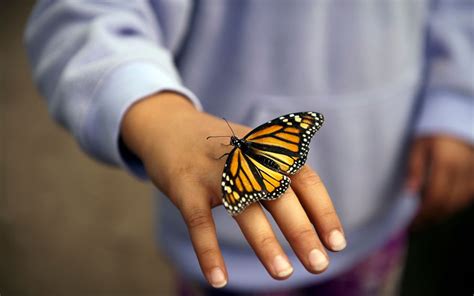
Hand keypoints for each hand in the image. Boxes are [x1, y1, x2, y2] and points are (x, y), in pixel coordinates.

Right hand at [121, 92, 345, 287]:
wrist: (169, 126)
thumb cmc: (221, 150)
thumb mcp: (254, 150)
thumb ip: (279, 177)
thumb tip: (309, 223)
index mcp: (267, 150)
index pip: (305, 180)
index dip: (323, 212)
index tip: (336, 243)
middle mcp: (245, 159)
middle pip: (280, 197)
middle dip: (302, 232)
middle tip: (319, 265)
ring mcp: (214, 173)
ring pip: (244, 210)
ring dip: (265, 244)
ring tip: (284, 274)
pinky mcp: (185, 187)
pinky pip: (200, 223)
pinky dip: (209, 252)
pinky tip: (219, 280)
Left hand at [407, 135, 473, 227]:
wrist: (459, 118)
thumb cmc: (434, 132)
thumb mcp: (419, 145)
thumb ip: (415, 168)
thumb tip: (410, 193)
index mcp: (446, 164)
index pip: (435, 198)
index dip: (424, 214)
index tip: (411, 222)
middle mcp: (463, 171)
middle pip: (448, 205)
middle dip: (431, 218)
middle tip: (416, 224)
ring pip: (459, 203)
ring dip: (442, 214)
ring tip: (426, 218)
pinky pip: (468, 197)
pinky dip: (454, 206)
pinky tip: (442, 208)